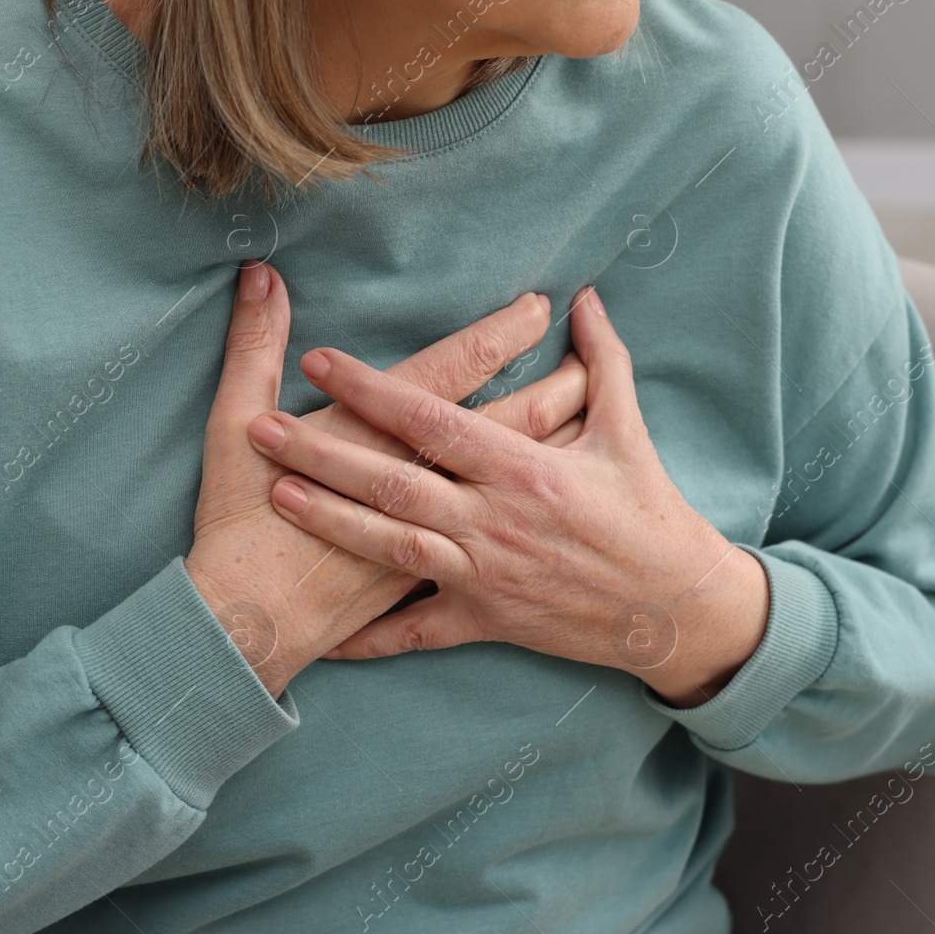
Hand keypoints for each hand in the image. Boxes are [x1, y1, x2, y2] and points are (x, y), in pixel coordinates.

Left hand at [243, 285, 771, 707]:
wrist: (674, 611)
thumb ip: (604, 362)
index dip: (373, 390)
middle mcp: (494, 521)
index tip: (322, 360)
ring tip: (274, 493)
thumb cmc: (651, 515)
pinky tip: (320, 630)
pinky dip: (369, 635)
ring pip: (391, 547)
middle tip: (260, 426)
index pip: (433, 421)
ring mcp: (485, 576)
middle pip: (392, 481)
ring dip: (330, 520)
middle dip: (322, 452)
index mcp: (525, 469)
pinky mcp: (486, 622)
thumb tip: (588, 298)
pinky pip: (417, 632)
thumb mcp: (629, 432)